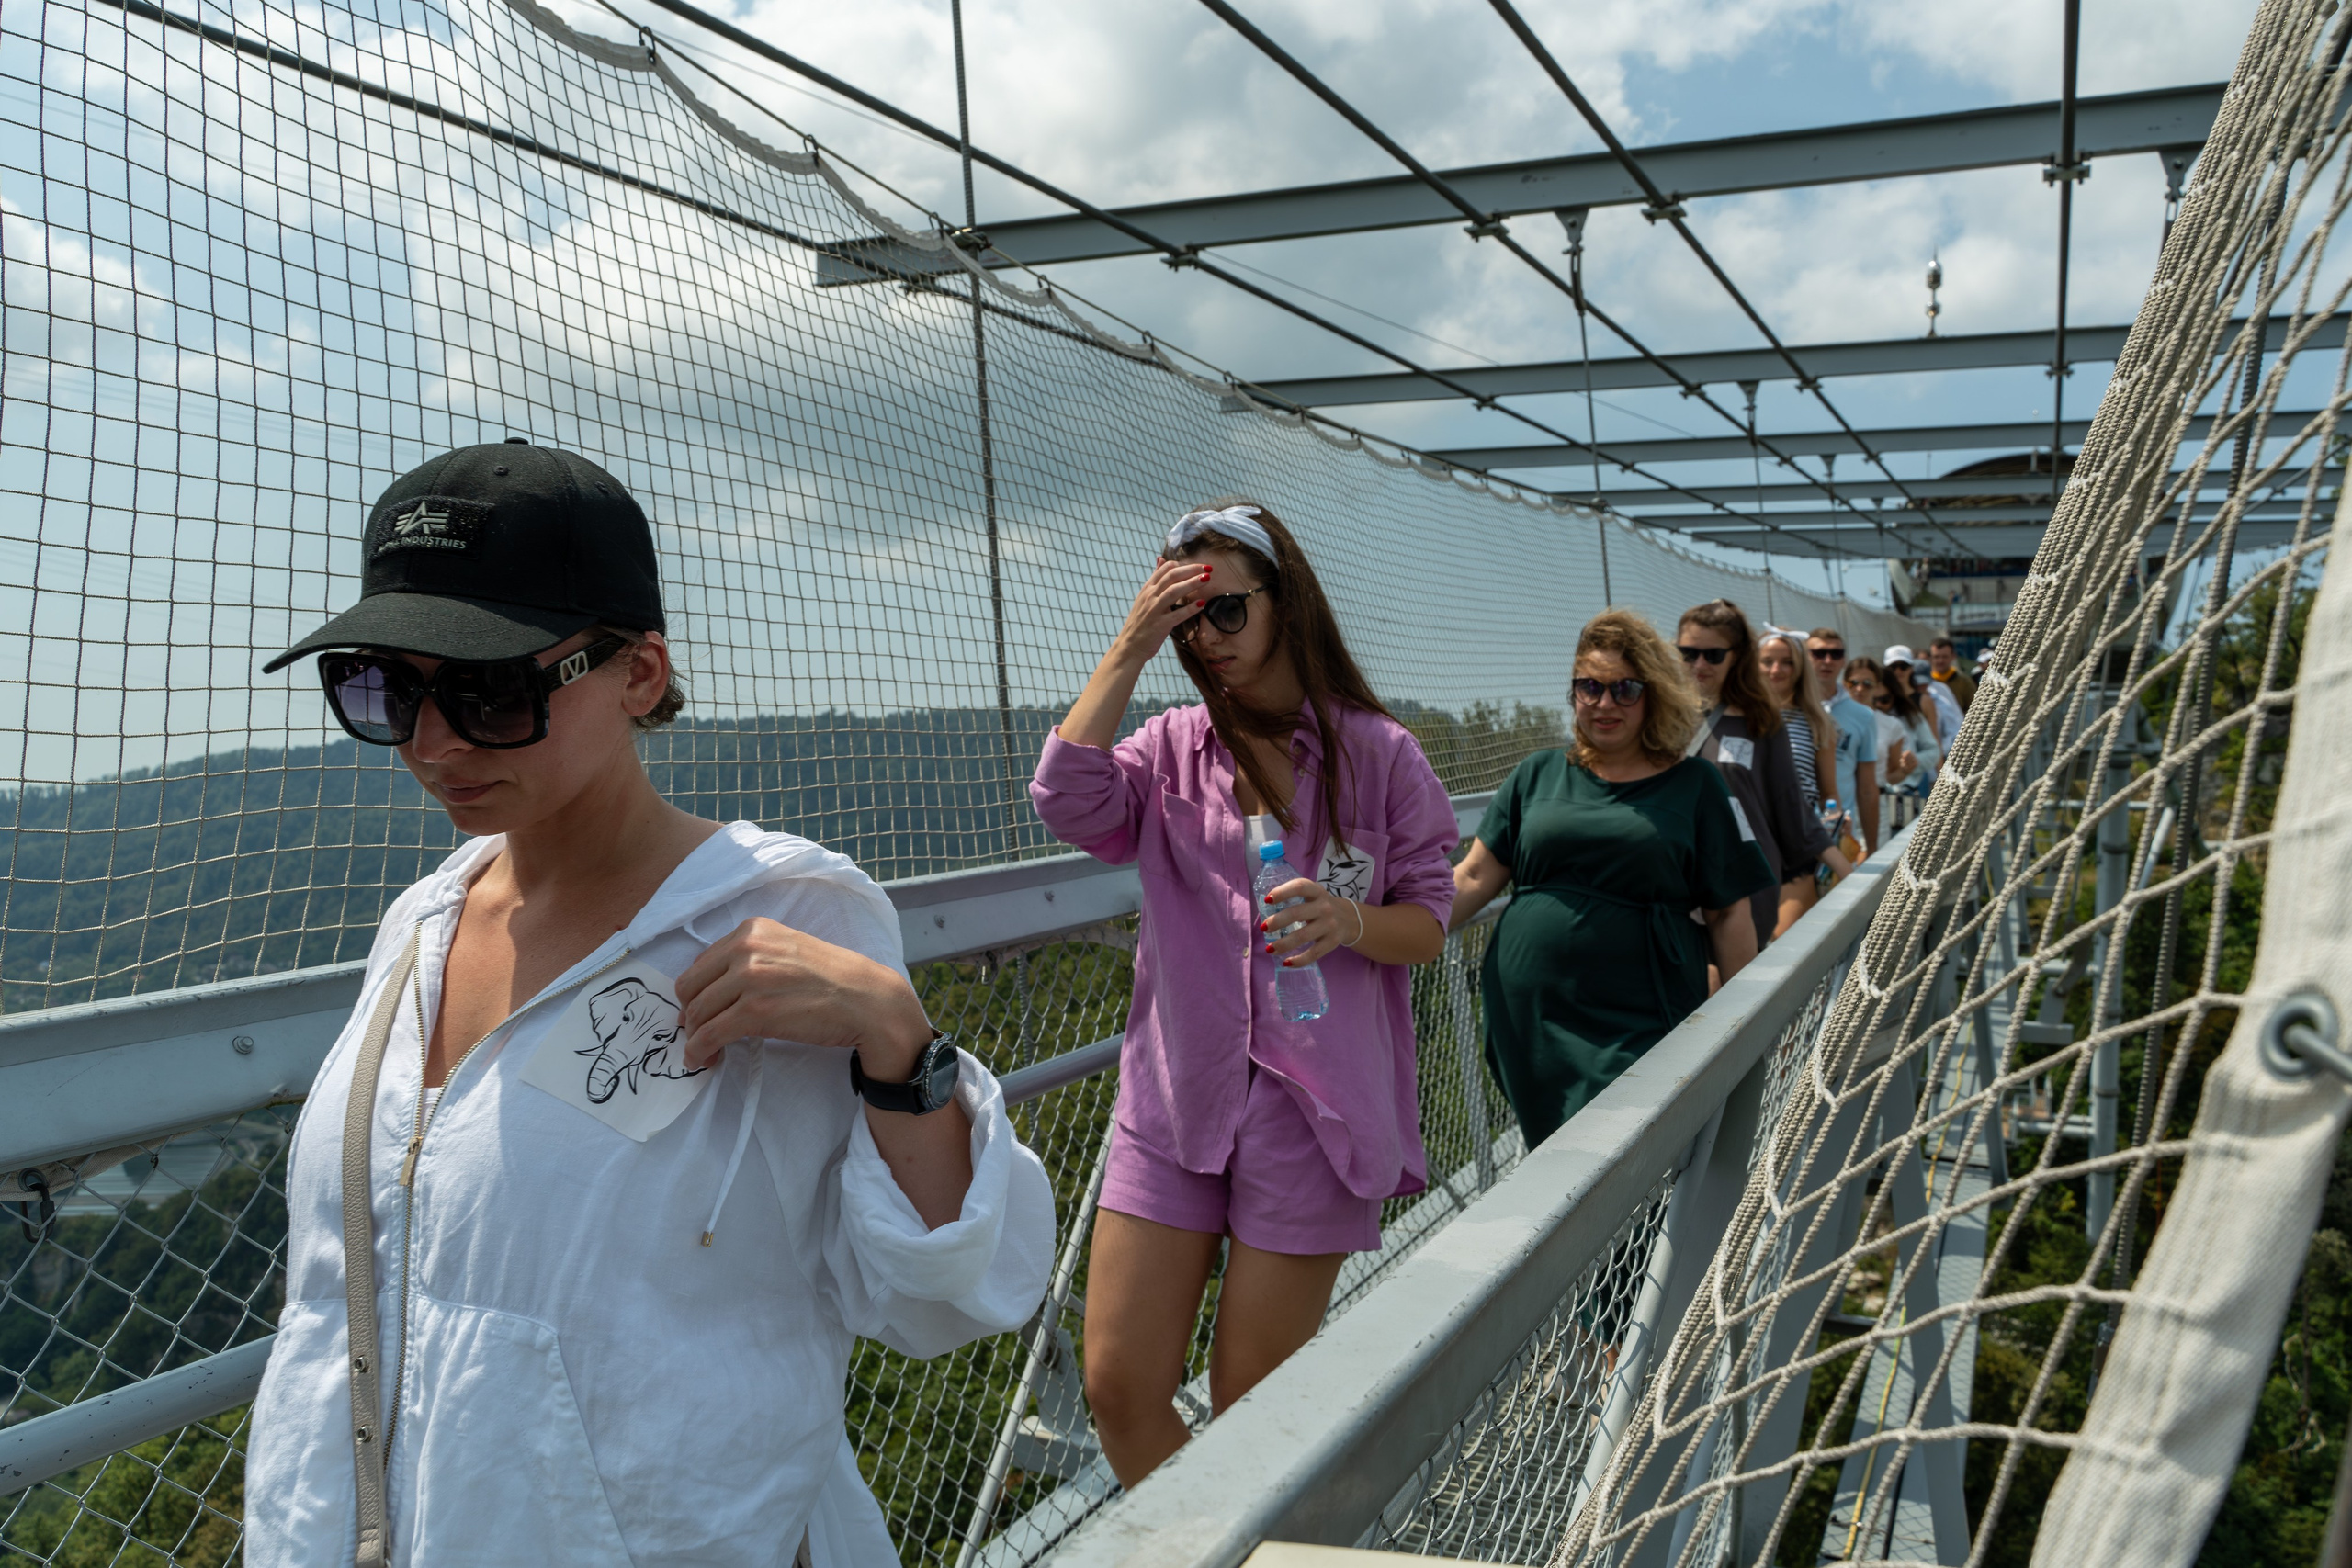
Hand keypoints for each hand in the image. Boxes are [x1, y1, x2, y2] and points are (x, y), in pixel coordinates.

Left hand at [673, 918, 932, 1074]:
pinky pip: (710, 1034)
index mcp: (751, 930)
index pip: (701, 964)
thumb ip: (750, 960)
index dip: (696, 993)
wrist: (866, 1000)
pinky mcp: (754, 1010)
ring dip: (694, 1039)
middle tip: (699, 1036)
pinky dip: (699, 1051)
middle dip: (690, 1016)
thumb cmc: (831, 980)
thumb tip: (707, 992)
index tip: (701, 1013)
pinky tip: (704, 1061)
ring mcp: (749, 978)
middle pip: (691, 988)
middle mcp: (746, 947)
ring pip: (698, 1013)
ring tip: (703, 1054)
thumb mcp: (786, 951)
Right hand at [1110, 558, 1214, 664]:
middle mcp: (1150, 597)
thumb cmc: (1140, 622)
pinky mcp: (1160, 625)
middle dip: (1192, 569)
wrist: (1129, 647)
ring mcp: (1154, 610)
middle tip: (1208, 568)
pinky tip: (1202, 603)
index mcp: (1147, 589)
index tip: (1198, 566)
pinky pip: (1177, 614)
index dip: (1184, 564)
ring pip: (1174, 591)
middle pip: (1172, 576)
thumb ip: (1155, 579)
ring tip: (1207, 579)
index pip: (1165, 568)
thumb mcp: (1144, 596)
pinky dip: (1190, 608)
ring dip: (1192, 583)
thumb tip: (1161, 558)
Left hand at [1260, 877, 1355, 967]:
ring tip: (1269, 949)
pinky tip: (1286, 962)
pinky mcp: (1333, 942)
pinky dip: (1299, 960)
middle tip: (1264, 928)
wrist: (1349, 919)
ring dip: (1283, 944)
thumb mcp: (1313, 894)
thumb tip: (1266, 908)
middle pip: (1297, 914)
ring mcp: (1330, 925)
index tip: (1267, 900)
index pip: (1299, 887)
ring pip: (1303, 936)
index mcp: (1317, 891)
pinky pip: (1314, 953)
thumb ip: (1294, 896)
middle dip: (1277, 921)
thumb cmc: (1321, 905)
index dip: (1282, 892)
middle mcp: (1325, 907)